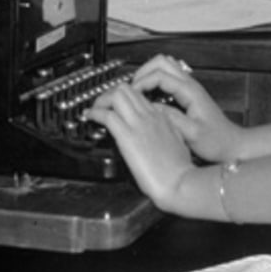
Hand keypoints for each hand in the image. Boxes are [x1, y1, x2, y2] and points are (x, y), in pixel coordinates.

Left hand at [85, 82, 195, 208]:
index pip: (139, 95)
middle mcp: (150, 116)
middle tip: (101, 105)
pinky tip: (90, 118)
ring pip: (116, 95)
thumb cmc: (180, 169)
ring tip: (94, 110)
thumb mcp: (179, 143)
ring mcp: (139, 125)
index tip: (116, 106)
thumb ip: (169, 133)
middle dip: (109, 94)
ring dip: (101, 100)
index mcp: (162, 118)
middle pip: (126, 89)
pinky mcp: (128, 137)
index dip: (124, 98)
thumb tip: (161, 133)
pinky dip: (95, 113)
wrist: (180, 182)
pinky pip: (108, 116)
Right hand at [126, 54, 243, 163]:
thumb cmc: (216, 141)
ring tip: (138, 90)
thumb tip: (151, 108)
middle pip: (161, 61)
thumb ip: (172, 119)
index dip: (142, 82)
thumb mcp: (192, 134)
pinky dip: (155, 80)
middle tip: (132, 88)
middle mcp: (190, 84)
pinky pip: (168, 77)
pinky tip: (150, 96)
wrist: (231, 144)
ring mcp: (190, 87)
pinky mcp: (188, 94)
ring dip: (149, 73)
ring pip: (165, 66)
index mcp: (190, 91)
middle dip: (143, 71)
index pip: (159, 75)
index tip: (132, 95)